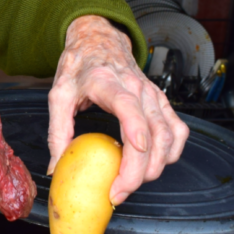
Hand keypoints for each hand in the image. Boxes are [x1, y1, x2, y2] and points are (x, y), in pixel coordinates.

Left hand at [48, 15, 188, 204]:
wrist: (98, 41)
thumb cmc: (78, 67)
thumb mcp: (57, 95)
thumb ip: (57, 132)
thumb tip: (56, 167)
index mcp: (106, 81)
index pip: (127, 106)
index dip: (134, 133)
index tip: (131, 158)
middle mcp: (136, 87)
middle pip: (151, 132)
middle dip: (139, 170)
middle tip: (118, 193)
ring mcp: (153, 95)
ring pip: (168, 136)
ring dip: (155, 166)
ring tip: (131, 183)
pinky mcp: (162, 102)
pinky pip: (177, 132)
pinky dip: (171, 153)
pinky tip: (154, 165)